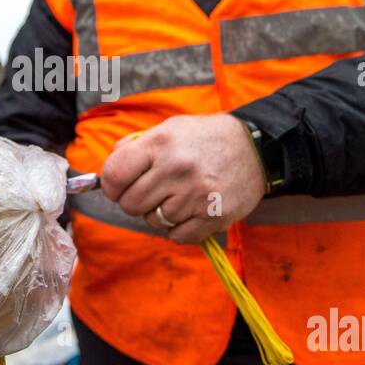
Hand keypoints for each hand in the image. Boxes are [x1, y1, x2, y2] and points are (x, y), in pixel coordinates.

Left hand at [99, 114, 266, 244]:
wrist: (255, 148)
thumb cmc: (204, 138)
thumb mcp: (169, 129)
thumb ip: (135, 147)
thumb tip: (109, 175)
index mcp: (161, 143)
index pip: (115, 175)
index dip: (111, 186)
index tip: (118, 187)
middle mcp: (177, 169)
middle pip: (131, 204)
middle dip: (136, 201)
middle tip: (152, 192)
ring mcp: (196, 195)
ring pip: (154, 221)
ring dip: (160, 213)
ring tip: (178, 196)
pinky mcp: (214, 216)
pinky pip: (177, 236)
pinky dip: (179, 228)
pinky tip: (190, 211)